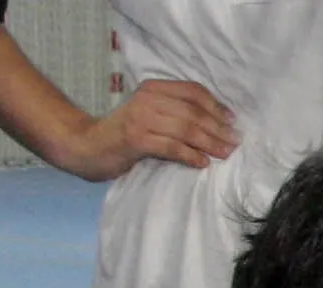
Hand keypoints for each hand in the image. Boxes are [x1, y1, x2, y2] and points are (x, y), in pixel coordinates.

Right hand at [62, 79, 236, 179]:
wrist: (87, 145)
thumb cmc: (127, 133)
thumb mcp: (152, 115)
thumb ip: (176, 113)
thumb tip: (217, 124)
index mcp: (153, 89)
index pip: (192, 91)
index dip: (215, 106)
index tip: (232, 120)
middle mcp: (147, 99)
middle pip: (193, 112)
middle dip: (218, 128)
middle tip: (235, 142)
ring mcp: (140, 118)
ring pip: (185, 129)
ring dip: (210, 142)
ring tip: (225, 153)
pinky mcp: (135, 139)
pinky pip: (171, 147)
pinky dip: (190, 155)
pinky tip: (202, 163)